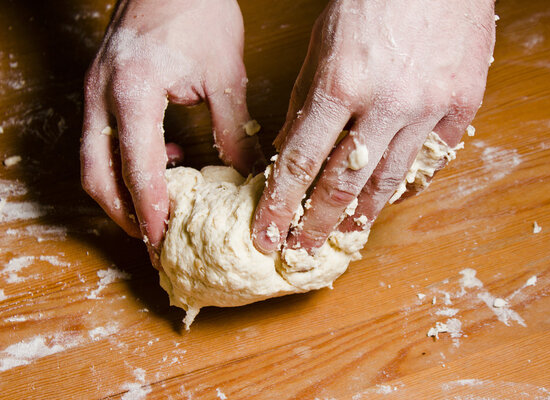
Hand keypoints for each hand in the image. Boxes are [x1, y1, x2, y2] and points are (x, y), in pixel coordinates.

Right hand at [80, 0, 262, 263]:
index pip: (138, 168)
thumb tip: (247, 174)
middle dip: (123, 213)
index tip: (162, 243)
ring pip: (92, 161)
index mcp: (134, 91)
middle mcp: (102, 96)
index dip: (151, 211)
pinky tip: (165, 158)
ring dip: (120, 192)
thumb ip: (233, 130)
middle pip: (97, 175)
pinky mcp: (99, 88)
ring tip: (159, 207)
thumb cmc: (198, 11)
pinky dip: (124, 163)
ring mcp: (94, 91)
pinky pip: (100, 140)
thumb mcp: (225, 75)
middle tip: (153, 238)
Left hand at [252, 0, 495, 253]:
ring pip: (391, 181)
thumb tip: (289, 151)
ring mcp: (430, 107)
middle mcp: (386, 103)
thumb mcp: (322, 46)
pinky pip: (433, 160)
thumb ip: (306, 103)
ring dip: (363, 214)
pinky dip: (408, 183)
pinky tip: (390, 197)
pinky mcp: (464, 103)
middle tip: (302, 250)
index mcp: (341, 84)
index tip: (268, 234)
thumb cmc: (370, 0)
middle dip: (317, 224)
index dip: (280, 204)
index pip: (300, 162)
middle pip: (343, 184)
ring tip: (344, 235)